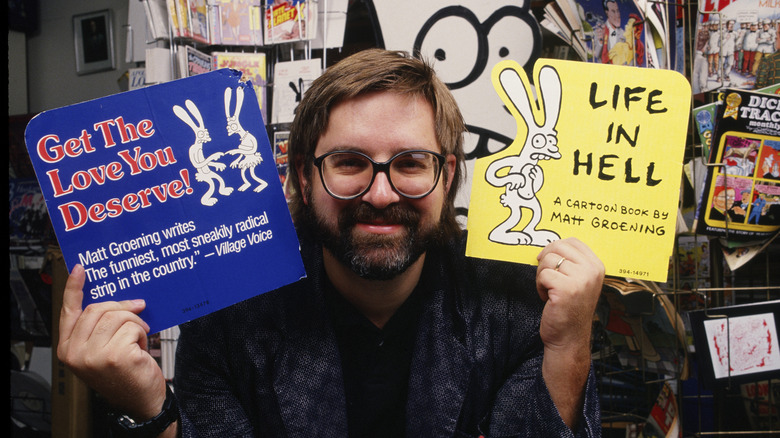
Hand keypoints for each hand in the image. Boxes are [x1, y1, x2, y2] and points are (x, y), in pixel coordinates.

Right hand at [57, 265, 167, 419]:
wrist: (141, 401)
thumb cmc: (124, 374)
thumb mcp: (102, 350)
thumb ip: (99, 327)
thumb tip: (116, 300)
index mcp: (67, 348)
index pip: (69, 311)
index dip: (74, 287)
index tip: (79, 269)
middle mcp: (74, 352)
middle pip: (99, 308)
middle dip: (124, 307)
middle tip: (139, 309)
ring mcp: (93, 355)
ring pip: (119, 316)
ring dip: (135, 323)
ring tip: (137, 339)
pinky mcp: (115, 356)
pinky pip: (133, 328)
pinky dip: (142, 335)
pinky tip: (140, 350)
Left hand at [535, 238, 603, 351]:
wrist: (569, 338)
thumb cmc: (570, 310)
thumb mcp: (579, 281)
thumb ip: (572, 263)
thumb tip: (551, 246)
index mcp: (597, 266)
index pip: (572, 241)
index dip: (555, 248)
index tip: (551, 262)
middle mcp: (592, 271)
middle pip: (558, 246)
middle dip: (546, 261)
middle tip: (548, 278)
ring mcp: (580, 279)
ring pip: (548, 260)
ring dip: (542, 275)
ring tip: (550, 290)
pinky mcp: (566, 289)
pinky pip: (542, 275)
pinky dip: (539, 286)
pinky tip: (548, 298)